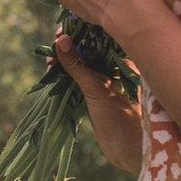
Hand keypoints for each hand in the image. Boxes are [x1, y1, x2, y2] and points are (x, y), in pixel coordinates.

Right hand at [54, 31, 145, 177]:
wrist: (129, 150)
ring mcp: (104, 80)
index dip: (80, 30)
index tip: (61, 32)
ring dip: (65, 62)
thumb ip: (77, 65)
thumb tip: (61, 39)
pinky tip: (53, 74)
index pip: (100, 35)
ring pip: (81, 63)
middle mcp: (115, 66)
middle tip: (53, 48)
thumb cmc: (121, 117)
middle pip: (88, 47)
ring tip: (51, 64)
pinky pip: (78, 78)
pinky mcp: (95, 94)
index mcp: (122, 59)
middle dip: (69, 46)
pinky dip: (65, 75)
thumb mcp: (96, 88)